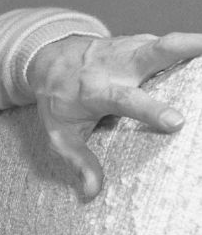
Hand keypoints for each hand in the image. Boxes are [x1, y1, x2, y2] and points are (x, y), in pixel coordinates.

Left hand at [28, 32, 201, 199]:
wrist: (47, 60)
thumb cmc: (57, 100)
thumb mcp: (59, 134)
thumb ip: (78, 161)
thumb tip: (91, 192)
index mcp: (96, 91)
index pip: (126, 100)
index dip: (151, 110)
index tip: (177, 121)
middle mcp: (116, 65)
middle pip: (154, 51)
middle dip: (184, 46)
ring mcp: (129, 50)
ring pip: (164, 43)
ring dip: (191, 45)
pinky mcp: (139, 42)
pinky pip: (164, 44)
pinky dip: (185, 49)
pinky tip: (199, 55)